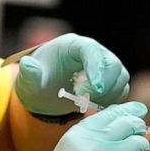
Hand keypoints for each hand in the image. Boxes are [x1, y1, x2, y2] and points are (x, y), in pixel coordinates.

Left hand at [15, 33, 129, 115]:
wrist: (45, 92)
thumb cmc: (37, 83)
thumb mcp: (29, 81)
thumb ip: (29, 74)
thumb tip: (28, 65)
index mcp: (74, 46)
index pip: (91, 51)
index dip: (95, 69)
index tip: (90, 91)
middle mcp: (93, 52)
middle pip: (112, 64)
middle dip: (103, 85)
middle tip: (83, 100)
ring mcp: (104, 66)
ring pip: (120, 77)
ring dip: (108, 94)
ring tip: (85, 103)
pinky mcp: (111, 80)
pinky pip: (121, 89)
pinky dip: (112, 100)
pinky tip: (94, 105)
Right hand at [22, 101, 149, 150]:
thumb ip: (90, 135)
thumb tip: (121, 115)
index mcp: (77, 136)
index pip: (111, 114)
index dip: (129, 111)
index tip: (139, 111)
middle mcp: (91, 145)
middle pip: (129, 125)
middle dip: (138, 129)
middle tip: (140, 136)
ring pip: (139, 144)